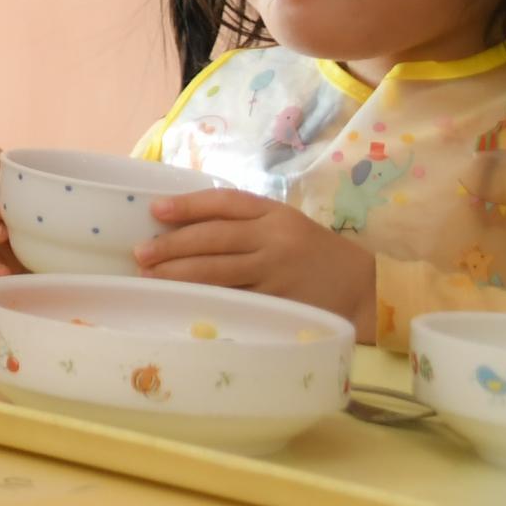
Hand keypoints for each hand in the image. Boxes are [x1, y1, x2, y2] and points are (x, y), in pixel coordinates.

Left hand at [138, 187, 379, 331]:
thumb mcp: (285, 224)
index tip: (155, 210)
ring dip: (179, 273)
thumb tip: (182, 224)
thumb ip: (244, 221)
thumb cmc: (313, 253)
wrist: (365, 288)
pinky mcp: (280, 303)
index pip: (224, 203)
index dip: (187, 205)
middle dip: (172, 245)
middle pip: (214, 238)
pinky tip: (182, 299)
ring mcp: (277, 272)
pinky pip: (234, 298)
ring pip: (218, 271)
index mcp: (275, 213)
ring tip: (150, 276)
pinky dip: (205, 298)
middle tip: (140, 253)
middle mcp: (275, 239)